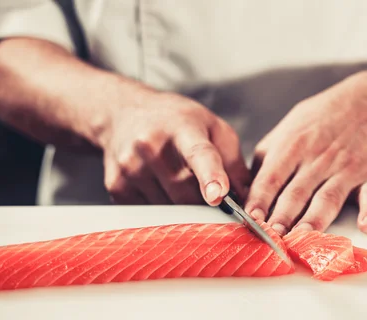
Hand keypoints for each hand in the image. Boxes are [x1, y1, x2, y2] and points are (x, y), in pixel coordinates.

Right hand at [100, 92, 249, 205]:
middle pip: (186, 192)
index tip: (218, 195)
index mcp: (182, 127)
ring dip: (183, 206)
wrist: (125, 113)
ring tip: (180, 181)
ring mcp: (130, 168)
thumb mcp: (213, 128)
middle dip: (204, 202)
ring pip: (169, 208)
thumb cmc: (176, 121)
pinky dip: (163, 208)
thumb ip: (234, 163)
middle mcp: (150, 146)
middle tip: (212, 196)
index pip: (198, 154)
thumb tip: (250, 200)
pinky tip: (160, 187)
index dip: (210, 176)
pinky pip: (150, 214)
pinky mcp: (117, 187)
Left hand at [245, 72, 366, 234]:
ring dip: (316, 219)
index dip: (260, 199)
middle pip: (297, 193)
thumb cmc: (323, 119)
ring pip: (328, 197)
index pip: (271, 178)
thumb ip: (266, 158)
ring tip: (305, 238)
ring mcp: (347, 167)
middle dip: (283, 217)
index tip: (250, 218)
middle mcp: (318, 158)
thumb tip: (246, 190)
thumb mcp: (288, 128)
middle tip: (272, 238)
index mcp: (293, 147)